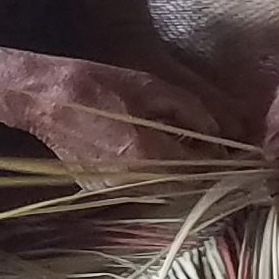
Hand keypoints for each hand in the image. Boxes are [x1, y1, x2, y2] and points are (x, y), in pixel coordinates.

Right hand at [4, 53, 239, 177]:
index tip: (231, 152)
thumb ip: (192, 112)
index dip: (220, 161)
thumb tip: (219, 133)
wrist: (46, 99)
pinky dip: (153, 178)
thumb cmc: (101, 86)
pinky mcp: (100, 191)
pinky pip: (140, 189)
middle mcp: (136, 180)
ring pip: (164, 191)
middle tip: (211, 152)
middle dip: (202, 171)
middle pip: (187, 186)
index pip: (203, 170)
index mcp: (151, 155)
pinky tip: (151, 157)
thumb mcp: (154, 88)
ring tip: (182, 152)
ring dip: (179, 177)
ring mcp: (115, 189)